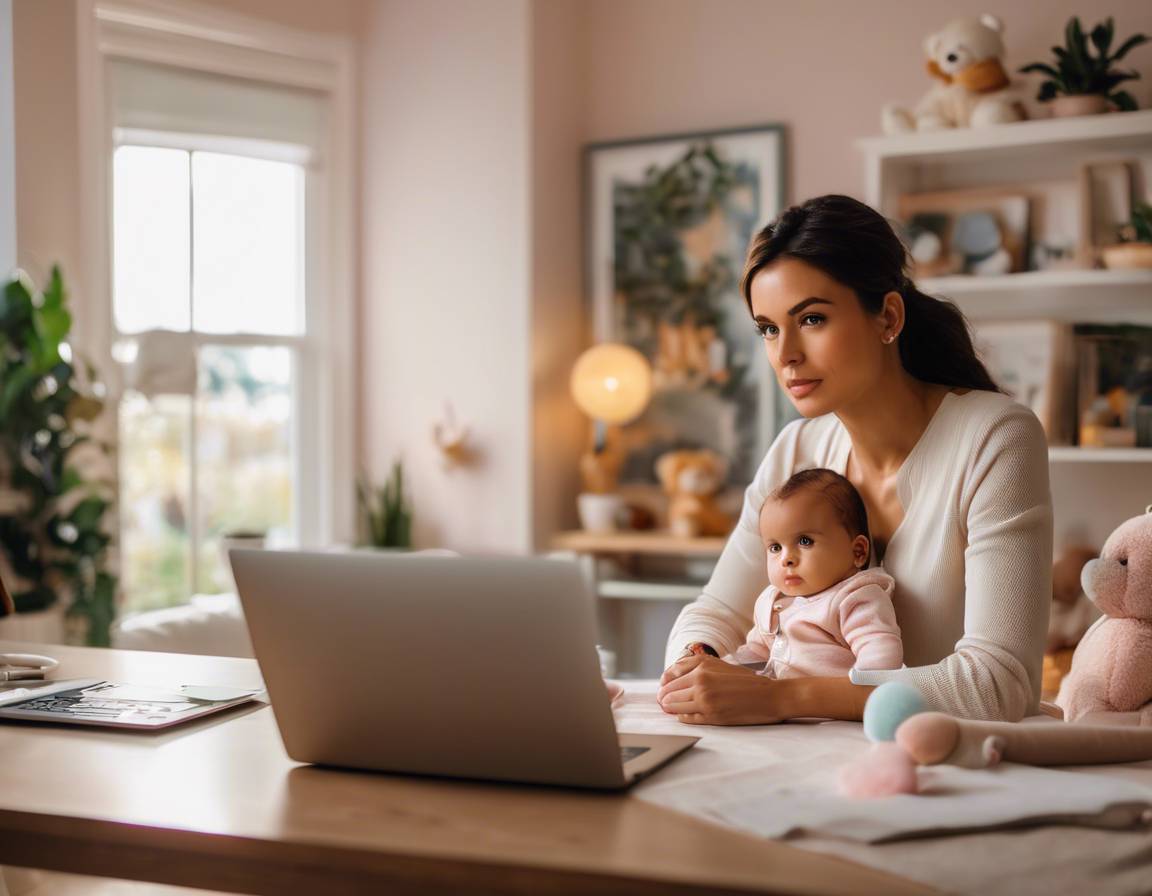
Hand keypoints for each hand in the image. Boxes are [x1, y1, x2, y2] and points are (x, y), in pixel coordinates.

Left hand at [657, 655, 787, 724]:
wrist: (769, 697)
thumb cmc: (746, 681)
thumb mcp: (719, 665)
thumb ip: (695, 667)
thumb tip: (669, 678)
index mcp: (702, 666)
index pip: (670, 675)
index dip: (664, 684)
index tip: (664, 689)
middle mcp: (700, 681)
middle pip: (668, 692)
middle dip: (664, 698)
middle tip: (664, 702)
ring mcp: (704, 700)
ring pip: (673, 706)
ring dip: (671, 709)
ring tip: (672, 710)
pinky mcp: (710, 716)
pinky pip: (686, 718)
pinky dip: (682, 717)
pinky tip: (686, 715)